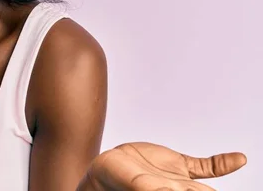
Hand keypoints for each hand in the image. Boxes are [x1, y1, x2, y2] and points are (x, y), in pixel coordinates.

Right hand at [83, 142, 246, 190]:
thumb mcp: (138, 184)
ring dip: (215, 188)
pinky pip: (207, 166)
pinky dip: (224, 163)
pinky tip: (239, 159)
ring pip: (207, 185)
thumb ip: (153, 187)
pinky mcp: (181, 166)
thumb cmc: (117, 181)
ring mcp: (182, 180)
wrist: (108, 168)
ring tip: (229, 173)